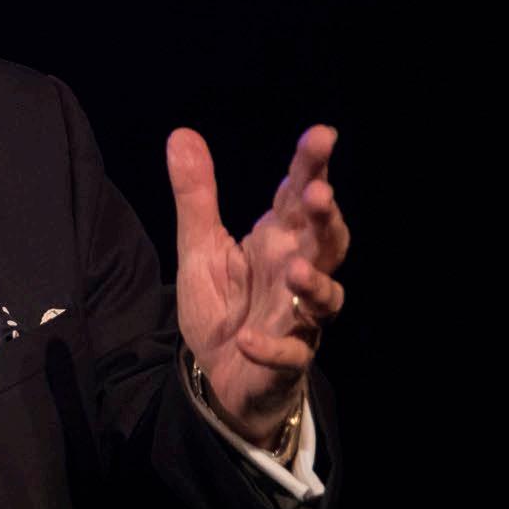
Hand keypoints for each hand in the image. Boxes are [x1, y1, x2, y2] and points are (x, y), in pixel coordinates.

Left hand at [167, 124, 349, 446]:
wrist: (218, 374)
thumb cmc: (224, 304)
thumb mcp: (199, 246)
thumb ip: (196, 195)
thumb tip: (181, 134)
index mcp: (278, 240)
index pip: (299, 197)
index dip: (313, 167)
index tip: (322, 135)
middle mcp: (295, 273)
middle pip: (326, 242)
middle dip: (327, 220)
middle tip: (319, 196)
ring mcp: (296, 318)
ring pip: (325, 299)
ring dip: (315, 283)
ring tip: (296, 269)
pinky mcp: (284, 361)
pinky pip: (287, 355)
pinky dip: (272, 348)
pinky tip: (248, 340)